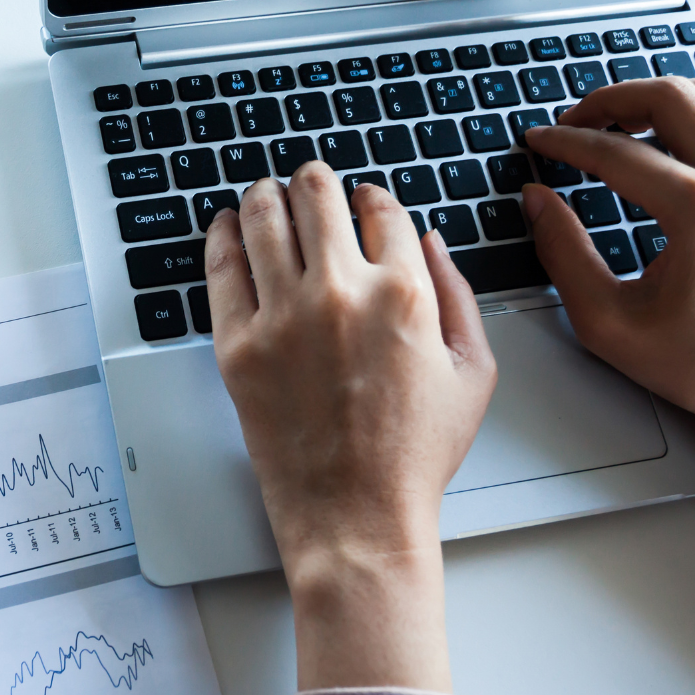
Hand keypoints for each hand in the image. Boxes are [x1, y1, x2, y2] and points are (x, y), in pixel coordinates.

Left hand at [204, 162, 495, 691]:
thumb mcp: (473, 372)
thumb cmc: (413, 455)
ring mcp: (283, 316)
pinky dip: (222, 234)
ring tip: (265, 194)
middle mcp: (340, 292)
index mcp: (405, 293)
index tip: (364, 201)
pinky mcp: (238, 344)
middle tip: (309, 183)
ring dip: (266, 194)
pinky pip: (221, 266)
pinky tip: (227, 226)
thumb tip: (429, 239)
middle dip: (315, 180)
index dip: (372, 197)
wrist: (356, 515)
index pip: (382, 209)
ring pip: (263, 217)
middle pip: (317, 195)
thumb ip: (458, 294)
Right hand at [524, 77, 694, 550]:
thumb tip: (538, 202)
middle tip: (576, 119)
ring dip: (665, 97)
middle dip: (610, 100)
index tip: (540, 141)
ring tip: (628, 116)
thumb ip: (563, 254)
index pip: (616, 151)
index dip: (565, 141)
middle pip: (670, 98)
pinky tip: (681, 143)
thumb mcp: (612, 325)